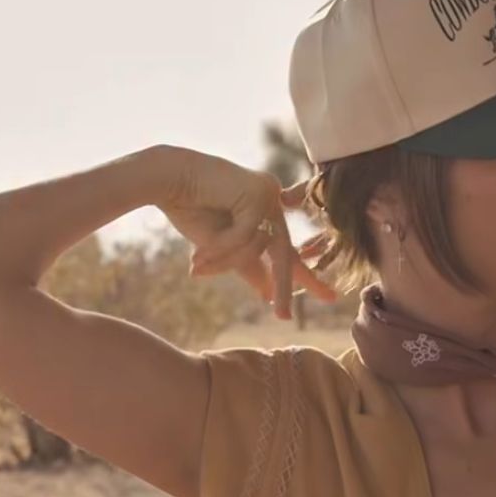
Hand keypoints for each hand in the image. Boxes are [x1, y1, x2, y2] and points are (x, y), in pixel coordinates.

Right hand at [155, 147, 336, 316]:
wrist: (165, 180)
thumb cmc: (190, 208)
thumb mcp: (223, 246)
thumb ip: (248, 266)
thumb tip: (268, 294)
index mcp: (266, 212)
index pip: (288, 250)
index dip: (306, 277)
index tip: (330, 298)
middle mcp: (273, 200)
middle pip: (284, 253)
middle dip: (284, 287)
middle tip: (285, 317)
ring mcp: (269, 194)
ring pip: (259, 249)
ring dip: (226, 262)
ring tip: (197, 266)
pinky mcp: (258, 192)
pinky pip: (246, 237)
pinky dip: (222, 247)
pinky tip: (199, 249)